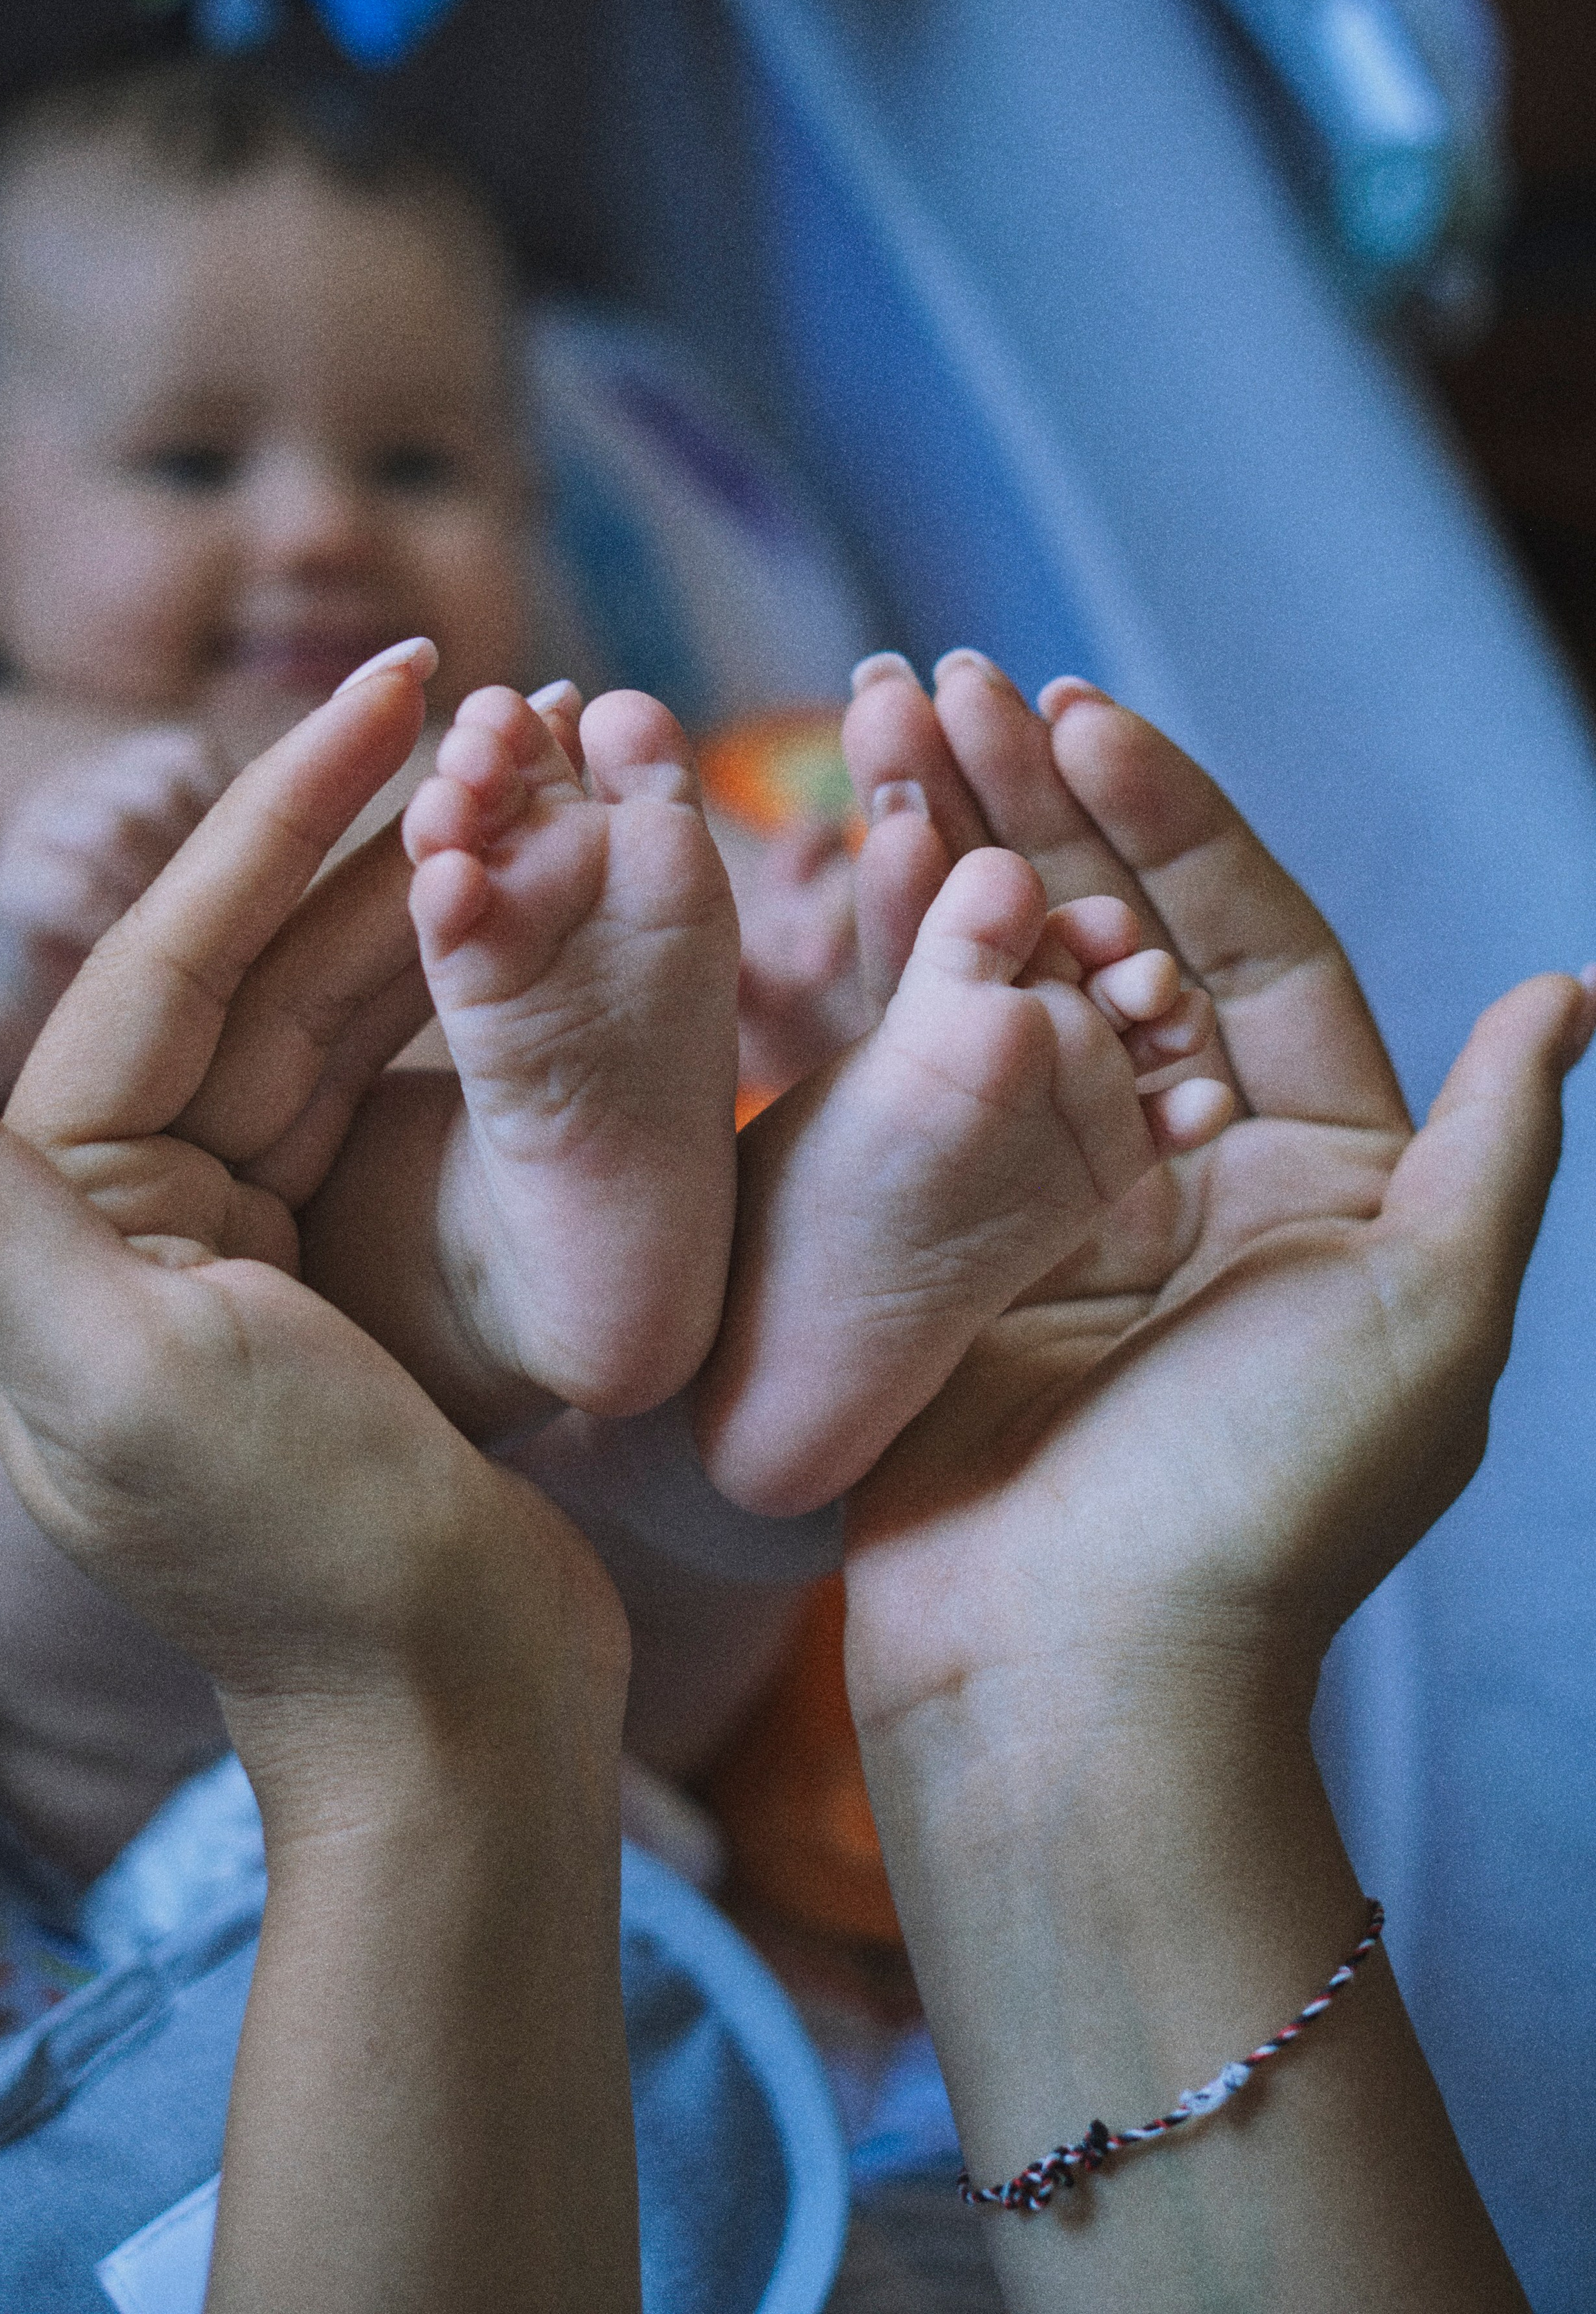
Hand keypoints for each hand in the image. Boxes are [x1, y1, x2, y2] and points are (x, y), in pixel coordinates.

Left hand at [0, 654, 628, 1799]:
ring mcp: (252, 1236)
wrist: (458, 1705)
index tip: (384, 692)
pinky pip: (397, 1095)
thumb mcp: (121, 1370)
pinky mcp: (355, 1265)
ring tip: (521, 781)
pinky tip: (521, 919)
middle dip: (356, 831)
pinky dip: (455, 1007)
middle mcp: (137, 1211)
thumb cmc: (298, 1552)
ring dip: (416, 902)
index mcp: (64, 1216)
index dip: (272, 815)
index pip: (168, 966)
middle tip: (471, 692)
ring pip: (335, 1019)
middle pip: (255, 970)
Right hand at [837, 661, 1595, 1722]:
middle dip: (1034, 809)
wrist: (1080, 1677)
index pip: (1243, 939)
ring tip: (881, 726)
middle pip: (1109, 936)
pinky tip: (838, 865)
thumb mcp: (1433, 1316)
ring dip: (947, 856)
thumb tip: (1570, 987)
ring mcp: (1047, 1198)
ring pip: (1001, 986)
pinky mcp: (940, 1242)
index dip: (1168, 822)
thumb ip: (1493, 1144)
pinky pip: (918, 1075)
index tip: (1080, 718)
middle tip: (951, 684)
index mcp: (1314, 1165)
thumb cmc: (1273, 1503)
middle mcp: (1182, 1164)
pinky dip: (884, 970)